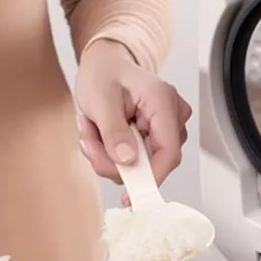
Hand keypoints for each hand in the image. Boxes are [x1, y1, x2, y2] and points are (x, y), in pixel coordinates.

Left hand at [75, 39, 192, 205]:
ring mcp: (167, 127)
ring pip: (142, 165)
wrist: (104, 66)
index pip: (169, 151)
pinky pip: (136, 161)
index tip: (129, 195)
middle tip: (88, 140)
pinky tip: (102, 134)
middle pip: (153, 162)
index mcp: (162, 100)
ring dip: (109, 156)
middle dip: (114, 161)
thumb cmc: (103, 74)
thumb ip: (114, 131)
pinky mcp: (157, 137)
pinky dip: (112, 154)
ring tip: (92, 129)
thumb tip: (127, 161)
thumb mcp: (99, 100)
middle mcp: (172, 115)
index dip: (151, 177)